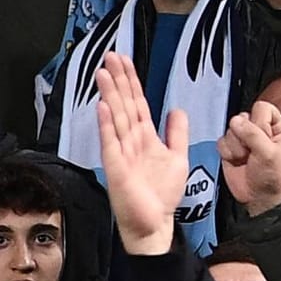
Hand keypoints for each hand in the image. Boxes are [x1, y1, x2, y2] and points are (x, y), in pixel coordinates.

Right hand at [94, 52, 186, 255]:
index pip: (137, 103)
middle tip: (110, 56)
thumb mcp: (177, 158)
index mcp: (144, 137)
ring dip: (110, 95)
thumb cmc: (162, 195)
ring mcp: (121, 153)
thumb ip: (176, 133)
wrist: (154, 224)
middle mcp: (130, 141)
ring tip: (104, 73)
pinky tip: (103, 107)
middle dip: (118, 80)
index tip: (123, 61)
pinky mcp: (116, 167)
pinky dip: (107, 125)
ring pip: (116, 118)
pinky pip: (110, 143)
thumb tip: (176, 109)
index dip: (131, 81)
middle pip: (124, 104)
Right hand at [217, 102, 280, 215]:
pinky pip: (221, 140)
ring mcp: (242, 136)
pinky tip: (236, 161)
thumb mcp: (268, 153)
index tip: (262, 138)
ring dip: (236, 147)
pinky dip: (227, 153)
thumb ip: (253, 134)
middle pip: (242, 117)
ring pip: (229, 129)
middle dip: (244, 137)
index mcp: (274, 125)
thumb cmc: (270, 175)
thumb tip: (235, 120)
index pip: (261, 107)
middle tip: (252, 152)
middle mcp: (258, 127)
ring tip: (245, 158)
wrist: (257, 196)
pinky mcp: (229, 146)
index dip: (259, 122)